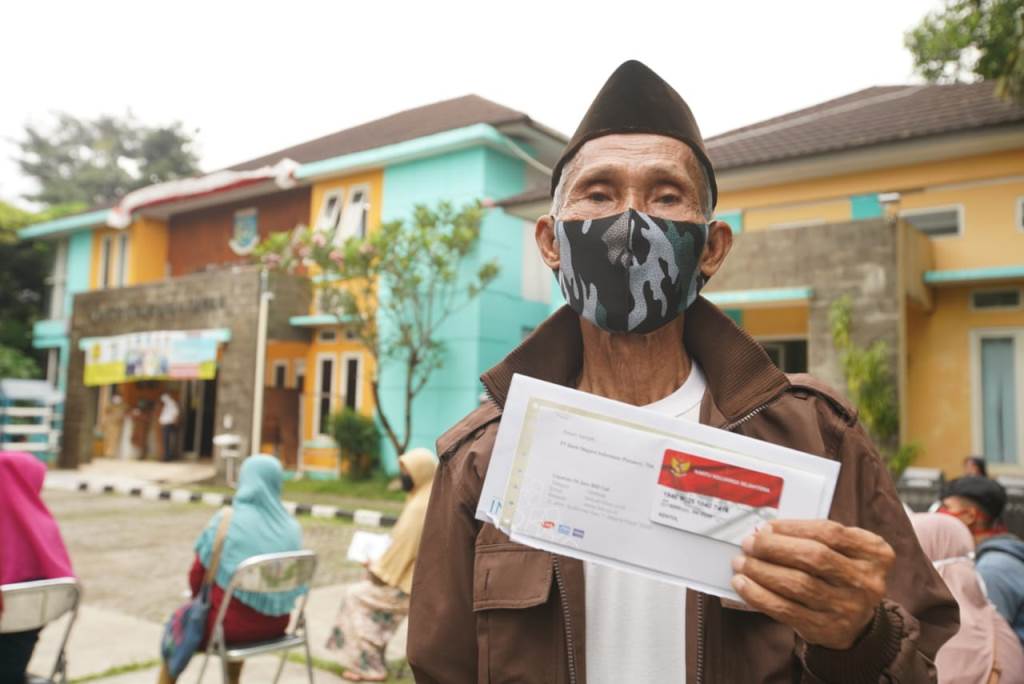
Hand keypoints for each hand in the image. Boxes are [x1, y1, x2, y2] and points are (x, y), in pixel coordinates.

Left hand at [730, 519, 894, 649]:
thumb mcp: (842, 552)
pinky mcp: (827, 629)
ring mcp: (848, 607)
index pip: (829, 532)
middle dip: (774, 547)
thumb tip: (764, 532)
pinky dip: (759, 595)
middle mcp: (866, 581)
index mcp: (874, 553)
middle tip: (749, 543)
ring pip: (798, 584)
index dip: (792, 527)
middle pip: (813, 557)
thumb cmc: (840, 576)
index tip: (766, 527)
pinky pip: (786, 610)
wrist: (857, 623)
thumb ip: (811, 538)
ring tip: (742, 563)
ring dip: (762, 571)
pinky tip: (743, 585)